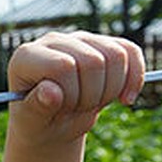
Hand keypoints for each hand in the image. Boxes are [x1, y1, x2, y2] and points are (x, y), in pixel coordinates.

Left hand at [6, 30, 144, 147]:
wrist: (53, 122)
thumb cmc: (38, 122)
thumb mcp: (33, 122)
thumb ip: (37, 107)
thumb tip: (50, 91)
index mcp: (26, 57)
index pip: (63, 66)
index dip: (72, 93)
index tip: (61, 109)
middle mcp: (52, 41)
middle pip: (94, 61)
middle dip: (91, 95)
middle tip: (76, 109)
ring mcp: (79, 39)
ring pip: (117, 55)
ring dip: (111, 89)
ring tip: (91, 102)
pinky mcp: (102, 43)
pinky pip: (131, 52)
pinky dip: (134, 79)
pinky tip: (124, 99)